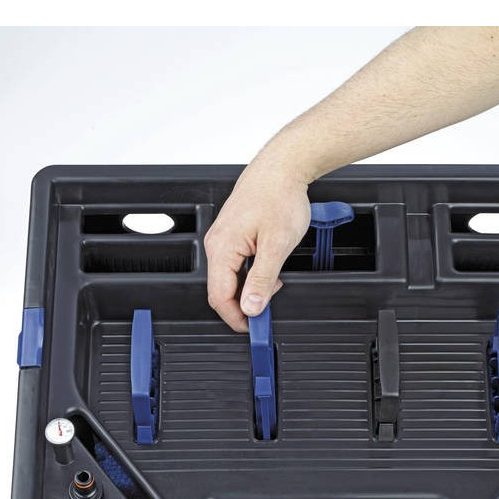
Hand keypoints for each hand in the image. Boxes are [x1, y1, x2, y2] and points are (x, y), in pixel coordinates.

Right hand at [204, 156, 310, 330]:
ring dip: (250, 290)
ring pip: (230, 279)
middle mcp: (217, 245)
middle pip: (222, 290)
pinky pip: (235, 266)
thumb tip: (251, 308)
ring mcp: (223, 240)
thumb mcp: (277, 245)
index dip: (237, 318)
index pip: (219, 297)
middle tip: (269, 310)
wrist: (282, 169)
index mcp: (222, 249)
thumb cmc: (280, 197)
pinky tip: (269, 271)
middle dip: (245, 305)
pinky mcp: (233, 236)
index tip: (255, 328)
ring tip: (274, 284)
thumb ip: (262, 279)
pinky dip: (251, 276)